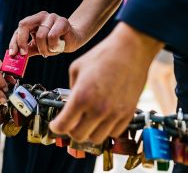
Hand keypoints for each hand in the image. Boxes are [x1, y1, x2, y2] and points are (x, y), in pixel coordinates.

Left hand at [9, 11, 83, 56]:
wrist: (73, 40)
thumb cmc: (54, 43)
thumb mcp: (37, 47)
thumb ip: (27, 50)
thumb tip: (14, 56)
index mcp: (33, 21)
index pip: (19, 28)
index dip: (14, 41)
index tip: (13, 54)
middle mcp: (41, 16)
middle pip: (24, 25)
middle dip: (23, 42)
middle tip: (25, 54)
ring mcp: (52, 17)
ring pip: (40, 36)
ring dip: (45, 49)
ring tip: (51, 50)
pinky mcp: (62, 21)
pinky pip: (52, 36)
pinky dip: (53, 46)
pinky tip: (58, 47)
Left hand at [49, 22, 163, 143]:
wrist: (131, 49)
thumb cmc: (102, 55)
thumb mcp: (76, 68)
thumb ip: (71, 90)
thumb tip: (71, 104)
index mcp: (81, 97)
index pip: (63, 126)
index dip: (56, 127)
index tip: (56, 125)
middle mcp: (98, 109)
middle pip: (78, 136)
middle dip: (71, 130)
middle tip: (71, 121)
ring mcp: (115, 114)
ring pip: (96, 139)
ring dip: (88, 131)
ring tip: (88, 120)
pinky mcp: (128, 114)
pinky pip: (114, 133)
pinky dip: (106, 129)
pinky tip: (103, 117)